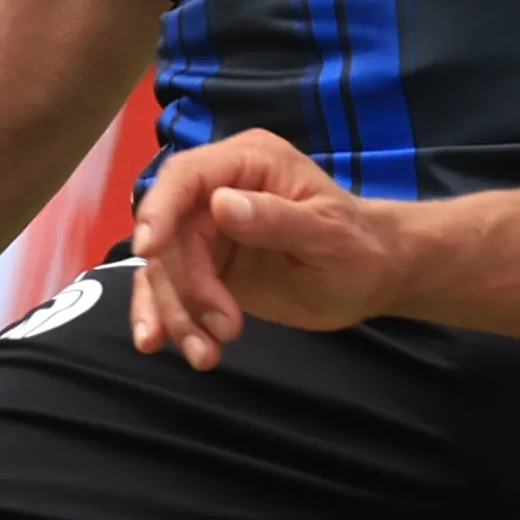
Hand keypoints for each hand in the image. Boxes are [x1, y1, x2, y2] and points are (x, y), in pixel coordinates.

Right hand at [127, 130, 411, 366]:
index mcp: (249, 163)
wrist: (370, 277)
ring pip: (164, 269)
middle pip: (171, 233)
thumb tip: (221, 205)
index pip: (187, 176)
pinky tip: (159, 345)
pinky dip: (165, 318)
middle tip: (226, 328)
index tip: (149, 250)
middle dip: (186, 287)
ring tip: (206, 356)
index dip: (160, 208)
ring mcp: (208, 230)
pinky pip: (168, 290)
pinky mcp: (204, 268)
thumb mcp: (327, 234)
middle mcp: (218, 190)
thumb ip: (276, 219)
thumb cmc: (358, 246)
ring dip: (177, 315)